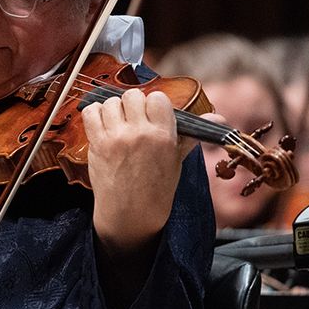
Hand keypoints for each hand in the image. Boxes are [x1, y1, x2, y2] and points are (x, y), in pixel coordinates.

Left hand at [83, 88, 199, 252]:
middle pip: (132, 96)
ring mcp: (116, 138)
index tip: (151, 114)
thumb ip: (191, 133)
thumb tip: (217, 117)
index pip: (157, 97)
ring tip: (118, 124)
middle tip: (133, 120)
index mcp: (163, 135)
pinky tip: (102, 125)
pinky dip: (94, 114)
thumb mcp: (178, 159)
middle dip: (132, 105)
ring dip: (113, 110)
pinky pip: (90, 112)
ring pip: (110, 102)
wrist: (131, 213)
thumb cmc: (157, 187)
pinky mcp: (97, 144)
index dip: (153, 104)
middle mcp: (140, 134)